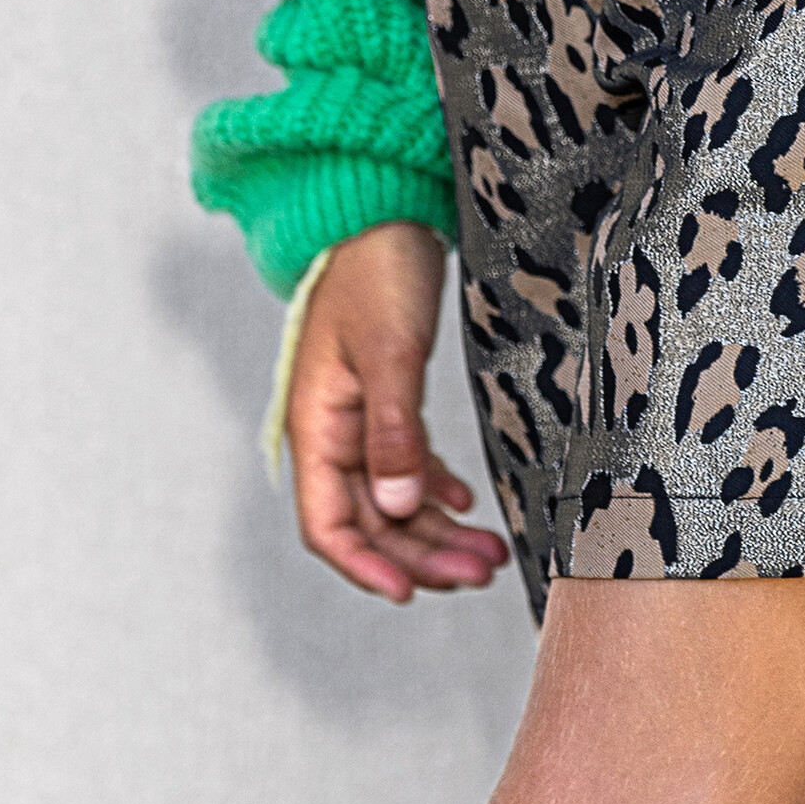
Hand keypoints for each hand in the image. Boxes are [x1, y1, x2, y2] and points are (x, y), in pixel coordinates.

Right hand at [283, 220, 509, 603]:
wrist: (382, 209)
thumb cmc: (377, 270)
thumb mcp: (390, 351)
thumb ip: (393, 430)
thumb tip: (396, 507)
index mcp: (316, 426)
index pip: (328, 524)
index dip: (366, 566)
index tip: (411, 594)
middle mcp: (331, 432)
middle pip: (370, 521)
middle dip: (421, 555)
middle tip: (480, 572)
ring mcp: (357, 417)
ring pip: (393, 498)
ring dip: (436, 530)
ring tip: (487, 551)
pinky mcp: (386, 398)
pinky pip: (405, 464)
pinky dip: (434, 489)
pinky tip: (465, 503)